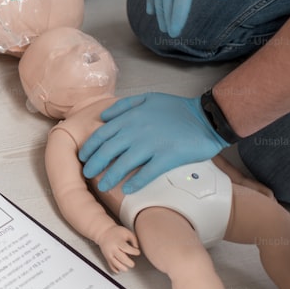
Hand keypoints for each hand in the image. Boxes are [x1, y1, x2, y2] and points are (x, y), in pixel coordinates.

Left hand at [79, 93, 226, 193]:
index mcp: (130, 117)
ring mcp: (152, 144)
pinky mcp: (167, 156)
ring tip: (103, 187)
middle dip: (95, 164)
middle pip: (108, 150)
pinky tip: (128, 190)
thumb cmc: (176, 109)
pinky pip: (147, 172)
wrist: (206, 117)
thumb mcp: (147, 98)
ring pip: (124, 164)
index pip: (102, 134)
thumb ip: (123, 106)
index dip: (90, 147)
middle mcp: (137, 131)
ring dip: (111, 177)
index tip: (83, 157)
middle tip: (87, 174)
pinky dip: (136, 182)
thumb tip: (103, 116)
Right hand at [96, 225, 139, 273]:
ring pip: (115, 263)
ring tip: (127, 268)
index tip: (137, 252)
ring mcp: (109, 253)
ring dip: (122, 268)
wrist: (103, 232)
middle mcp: (112, 248)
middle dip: (129, 263)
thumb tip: (137, 248)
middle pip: (121, 258)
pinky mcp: (106, 257)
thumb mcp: (127, 232)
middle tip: (132, 263)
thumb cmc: (116, 232)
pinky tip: (119, 270)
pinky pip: (110, 265)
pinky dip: (114, 269)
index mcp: (118, 241)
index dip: (134, 252)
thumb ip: (134, 240)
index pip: (127, 248)